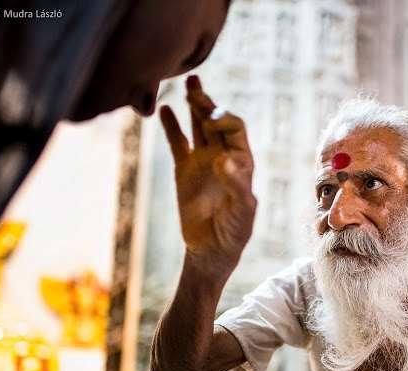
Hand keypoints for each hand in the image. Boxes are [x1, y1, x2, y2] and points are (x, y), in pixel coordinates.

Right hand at [160, 75, 255, 267]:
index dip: (225, 120)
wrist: (212, 250)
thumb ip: (237, 186)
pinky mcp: (185, 170)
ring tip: (188, 83)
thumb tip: (224, 160)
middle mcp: (224, 156)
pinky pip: (178, 142)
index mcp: (242, 162)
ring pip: (198, 126)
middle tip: (195, 85)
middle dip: (207, 103)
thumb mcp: (242, 212)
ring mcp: (203, 161)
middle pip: (216, 121)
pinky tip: (165, 109)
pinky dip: (172, 126)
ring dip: (193, 105)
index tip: (212, 120)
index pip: (236, 129)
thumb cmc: (234, 232)